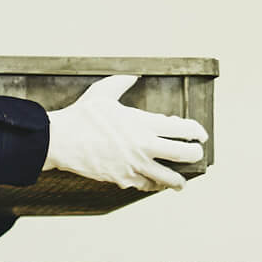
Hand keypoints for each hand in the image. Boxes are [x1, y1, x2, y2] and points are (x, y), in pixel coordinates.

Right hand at [44, 75, 208, 190]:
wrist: (61, 141)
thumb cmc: (82, 116)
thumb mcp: (103, 92)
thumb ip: (122, 82)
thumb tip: (134, 75)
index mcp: (144, 123)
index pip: (183, 129)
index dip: (197, 132)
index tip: (200, 134)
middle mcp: (144, 145)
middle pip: (184, 154)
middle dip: (195, 154)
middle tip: (195, 154)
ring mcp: (135, 165)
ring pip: (169, 178)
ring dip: (178, 180)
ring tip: (181, 183)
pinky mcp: (123, 179)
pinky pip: (146, 185)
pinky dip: (152, 184)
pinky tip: (153, 183)